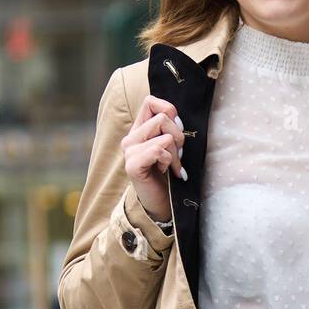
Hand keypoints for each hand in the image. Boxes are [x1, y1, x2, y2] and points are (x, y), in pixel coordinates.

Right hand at [121, 94, 186, 222]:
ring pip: (165, 135)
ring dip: (175, 153)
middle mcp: (131, 138)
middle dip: (179, 137)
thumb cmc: (169, 177)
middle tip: (177, 156)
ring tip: (172, 166)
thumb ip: (169, 128)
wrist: (162, 206)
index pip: (151, 102)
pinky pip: (158, 150)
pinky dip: (169, 161)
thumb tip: (175, 116)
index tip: (176, 130)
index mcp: (139, 130)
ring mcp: (129, 151)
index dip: (169, 110)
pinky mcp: (133, 165)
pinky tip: (166, 172)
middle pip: (163, 118)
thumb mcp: (171, 147)